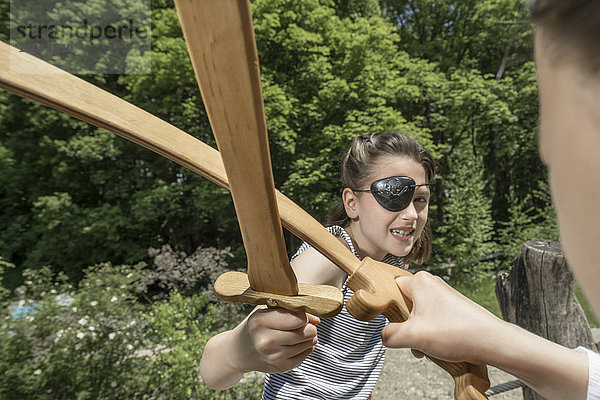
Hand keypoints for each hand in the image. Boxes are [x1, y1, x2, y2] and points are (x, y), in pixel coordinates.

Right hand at [234, 307, 319, 373]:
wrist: (239, 351)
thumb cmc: (256, 325)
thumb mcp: (265, 309)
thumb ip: (290, 308)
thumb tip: (317, 319)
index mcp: (260, 321)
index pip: (299, 318)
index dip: (304, 314)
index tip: (300, 314)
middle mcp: (266, 341)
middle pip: (307, 331)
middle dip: (308, 326)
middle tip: (299, 324)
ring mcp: (274, 356)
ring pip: (310, 342)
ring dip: (307, 336)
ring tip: (294, 333)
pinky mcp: (282, 367)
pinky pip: (307, 353)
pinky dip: (304, 346)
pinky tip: (292, 343)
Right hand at [381, 271, 505, 364]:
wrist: (492, 342)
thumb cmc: (456, 333)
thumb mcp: (412, 336)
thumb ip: (389, 335)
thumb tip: (385, 336)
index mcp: (419, 282)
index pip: (390, 288)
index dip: (388, 308)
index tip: (392, 323)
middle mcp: (431, 284)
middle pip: (404, 305)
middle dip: (406, 327)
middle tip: (414, 340)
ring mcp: (443, 296)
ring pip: (418, 316)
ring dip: (419, 335)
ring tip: (428, 348)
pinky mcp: (452, 309)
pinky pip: (432, 321)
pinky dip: (431, 335)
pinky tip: (438, 349)